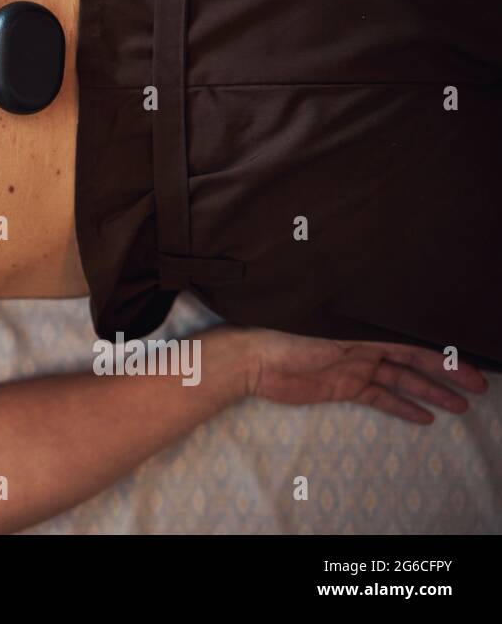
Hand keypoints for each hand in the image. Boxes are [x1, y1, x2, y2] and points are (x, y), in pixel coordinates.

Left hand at [245, 328, 487, 423]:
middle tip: (478, 390)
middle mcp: (363, 345)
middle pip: (413, 362)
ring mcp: (354, 367)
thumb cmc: (285, 334)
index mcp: (362, 327)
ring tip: (459, 407)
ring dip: (429, 393)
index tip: (470, 367)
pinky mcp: (342, 386)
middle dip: (446, 375)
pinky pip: (379, 397)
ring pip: (401, 381)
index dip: (442, 355)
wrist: (252, 359)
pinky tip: (424, 418)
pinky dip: (401, 407)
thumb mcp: (326, 328)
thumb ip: (358, 328)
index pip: (411, 342)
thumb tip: (390, 310)